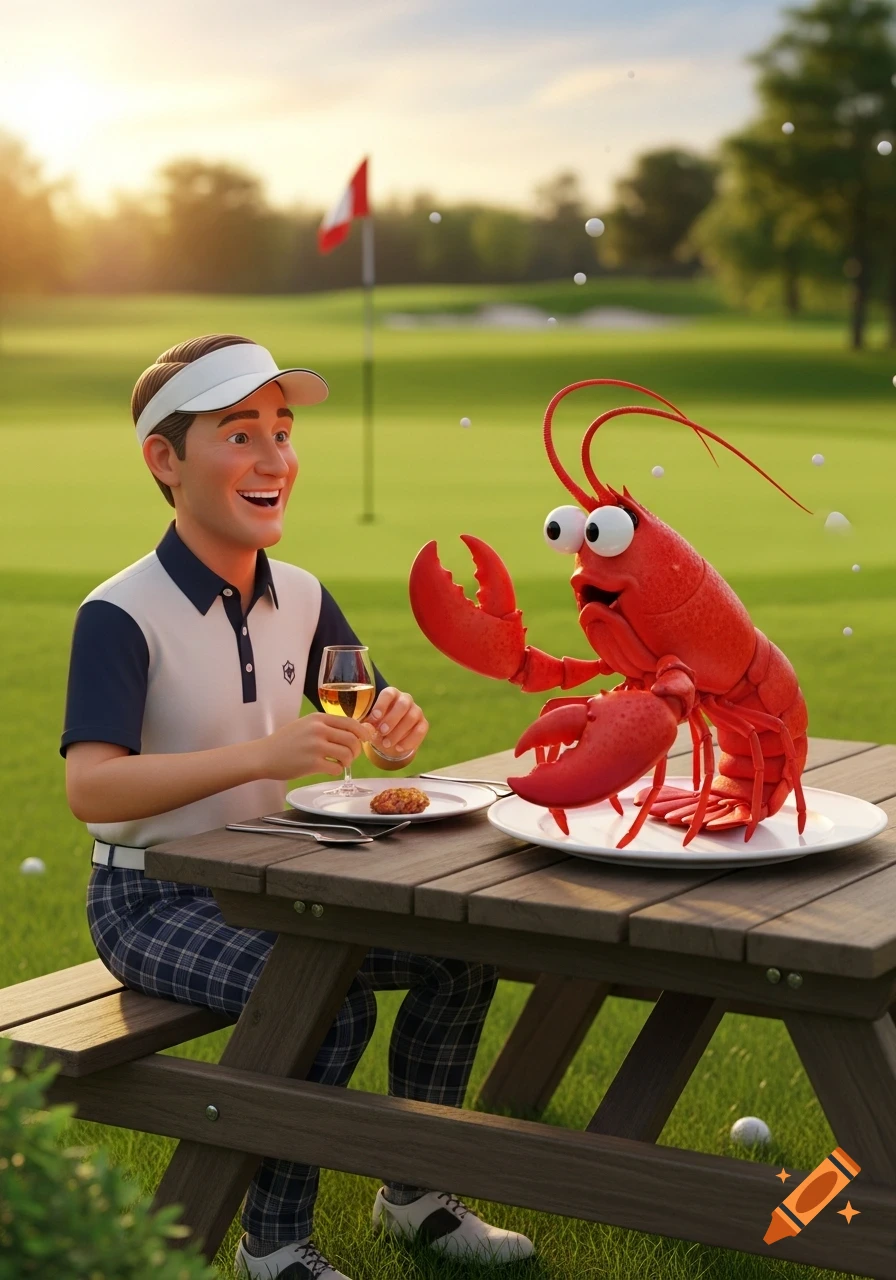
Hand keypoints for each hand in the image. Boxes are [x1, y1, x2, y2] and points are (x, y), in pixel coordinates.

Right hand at [255, 713, 374, 779]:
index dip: (362, 732)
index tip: (366, 739)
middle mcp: (318, 730)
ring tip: (340, 763)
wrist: (264, 755)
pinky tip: (329, 769)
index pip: (350, 722)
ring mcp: (315, 746)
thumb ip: (327, 726)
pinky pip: (336, 768)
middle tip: (351, 756)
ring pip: (347, 754)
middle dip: (357, 750)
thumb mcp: (306, 725)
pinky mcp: (312, 763)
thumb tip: (355, 730)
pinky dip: (336, 770)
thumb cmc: (286, 741)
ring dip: (348, 761)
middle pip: (352, 739)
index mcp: (318, 718)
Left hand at [366, 687, 428, 757]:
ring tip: (386, 744)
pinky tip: (398, 748)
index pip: (388, 694)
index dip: (381, 705)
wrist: (389, 738)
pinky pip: (420, 730)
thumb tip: (366, 727)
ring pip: (412, 717)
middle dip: (392, 719)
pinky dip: (409, 741)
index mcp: (391, 694)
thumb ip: (368, 724)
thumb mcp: (371, 724)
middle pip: (403, 704)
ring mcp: (416, 711)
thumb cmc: (378, 725)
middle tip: (382, 731)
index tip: (374, 718)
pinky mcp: (423, 724)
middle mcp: (405, 699)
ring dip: (398, 732)